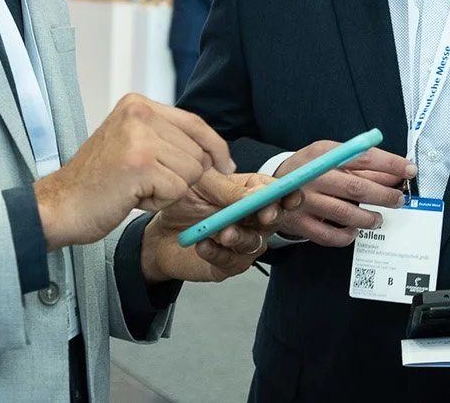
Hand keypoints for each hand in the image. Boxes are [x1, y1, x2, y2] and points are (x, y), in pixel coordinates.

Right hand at [34, 94, 234, 250]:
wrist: (59, 206)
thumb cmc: (97, 183)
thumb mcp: (132, 144)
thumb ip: (166, 139)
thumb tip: (215, 152)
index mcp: (138, 104)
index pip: (195, 122)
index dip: (215, 147)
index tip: (224, 165)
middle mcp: (139, 113)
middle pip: (198, 149)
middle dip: (181, 175)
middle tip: (143, 182)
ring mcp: (139, 137)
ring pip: (191, 171)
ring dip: (169, 189)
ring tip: (136, 188)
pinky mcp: (140, 163)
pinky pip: (177, 188)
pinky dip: (159, 201)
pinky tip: (132, 197)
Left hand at [141, 171, 301, 282]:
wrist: (160, 232)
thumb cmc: (183, 201)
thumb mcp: (202, 184)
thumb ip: (229, 188)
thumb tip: (258, 194)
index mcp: (251, 192)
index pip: (278, 192)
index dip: (288, 194)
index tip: (288, 197)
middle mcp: (253, 219)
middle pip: (275, 219)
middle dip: (272, 216)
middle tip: (264, 215)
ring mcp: (243, 243)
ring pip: (255, 242)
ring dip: (240, 237)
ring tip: (221, 232)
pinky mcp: (229, 265)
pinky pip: (232, 262)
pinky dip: (217, 253)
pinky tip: (202, 244)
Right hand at [273, 141, 413, 246]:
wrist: (269, 185)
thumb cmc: (308, 169)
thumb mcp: (330, 156)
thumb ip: (361, 164)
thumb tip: (394, 173)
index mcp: (323, 154)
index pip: (363, 157)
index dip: (390, 164)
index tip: (409, 169)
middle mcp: (312, 176)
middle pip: (355, 187)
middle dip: (383, 195)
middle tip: (398, 199)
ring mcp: (304, 201)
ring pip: (344, 213)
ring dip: (368, 218)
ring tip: (379, 218)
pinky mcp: (300, 223)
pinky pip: (328, 236)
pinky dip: (346, 236)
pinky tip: (354, 231)